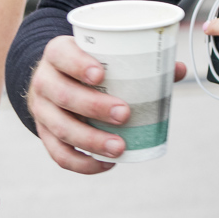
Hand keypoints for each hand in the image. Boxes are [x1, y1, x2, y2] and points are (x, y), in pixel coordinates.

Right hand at [27, 35, 187, 173]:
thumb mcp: (104, 53)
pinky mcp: (44, 133)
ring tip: (119, 147)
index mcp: (58, 53)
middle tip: (124, 114)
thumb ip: (140, 60)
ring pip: (60, 128)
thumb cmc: (89, 63)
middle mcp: (44, 81)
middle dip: (93, 107)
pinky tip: (106, 164)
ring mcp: (41, 110)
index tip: (101, 76)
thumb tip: (178, 70)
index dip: (78, 65)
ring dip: (90, 140)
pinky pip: (58, 154)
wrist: (54, 76)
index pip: (61, 55)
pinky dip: (82, 163)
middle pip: (62, 95)